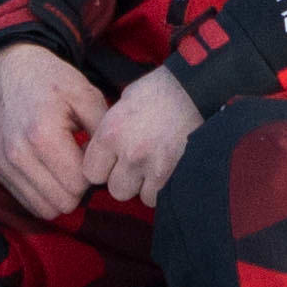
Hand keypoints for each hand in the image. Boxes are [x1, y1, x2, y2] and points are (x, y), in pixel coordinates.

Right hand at [0, 39, 112, 221]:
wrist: (8, 70)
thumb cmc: (50, 80)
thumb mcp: (85, 94)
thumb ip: (103, 132)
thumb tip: (111, 165)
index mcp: (43, 135)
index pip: (80, 184)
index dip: (95, 173)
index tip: (91, 152)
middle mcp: (20, 156)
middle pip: (65, 202)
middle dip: (80, 188)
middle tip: (81, 162)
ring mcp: (6, 166)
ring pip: (46, 209)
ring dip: (63, 195)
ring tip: (67, 168)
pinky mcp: (0, 172)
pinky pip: (29, 204)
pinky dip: (45, 195)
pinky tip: (52, 172)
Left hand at [78, 63, 204, 210]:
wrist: (196, 90)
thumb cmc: (159, 92)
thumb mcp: (123, 104)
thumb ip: (108, 132)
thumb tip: (94, 152)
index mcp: (111, 133)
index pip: (91, 172)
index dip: (101, 168)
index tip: (111, 161)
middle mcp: (130, 153)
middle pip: (115, 189)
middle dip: (124, 179)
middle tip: (136, 163)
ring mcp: (154, 166)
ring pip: (139, 195)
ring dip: (145, 185)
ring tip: (154, 164)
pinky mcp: (175, 174)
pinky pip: (160, 196)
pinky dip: (162, 187)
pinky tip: (166, 168)